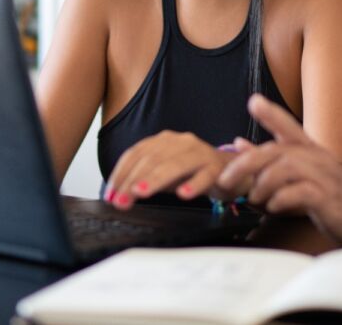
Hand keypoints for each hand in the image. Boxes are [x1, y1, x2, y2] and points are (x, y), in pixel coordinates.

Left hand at [104, 131, 235, 209]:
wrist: (230, 170)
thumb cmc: (192, 172)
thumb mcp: (165, 175)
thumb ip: (144, 181)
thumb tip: (120, 195)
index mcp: (164, 141)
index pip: (137, 153)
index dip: (121, 173)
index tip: (111, 194)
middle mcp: (181, 142)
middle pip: (153, 159)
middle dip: (132, 181)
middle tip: (121, 201)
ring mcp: (200, 153)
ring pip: (175, 165)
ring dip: (155, 180)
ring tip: (140, 193)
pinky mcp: (217, 167)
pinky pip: (204, 175)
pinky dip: (193, 184)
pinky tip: (183, 195)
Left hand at [218, 94, 341, 244]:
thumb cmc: (336, 195)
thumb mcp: (303, 175)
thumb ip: (271, 162)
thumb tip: (238, 144)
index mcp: (311, 151)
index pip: (289, 126)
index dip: (271, 113)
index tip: (253, 102)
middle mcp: (316, 158)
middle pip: (274, 151)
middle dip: (244, 165)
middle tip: (226, 180)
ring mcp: (323, 176)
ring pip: (282, 170)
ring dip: (262, 187)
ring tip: (255, 200)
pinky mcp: (327, 197)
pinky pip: (296, 193)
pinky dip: (279, 201)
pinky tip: (275, 208)